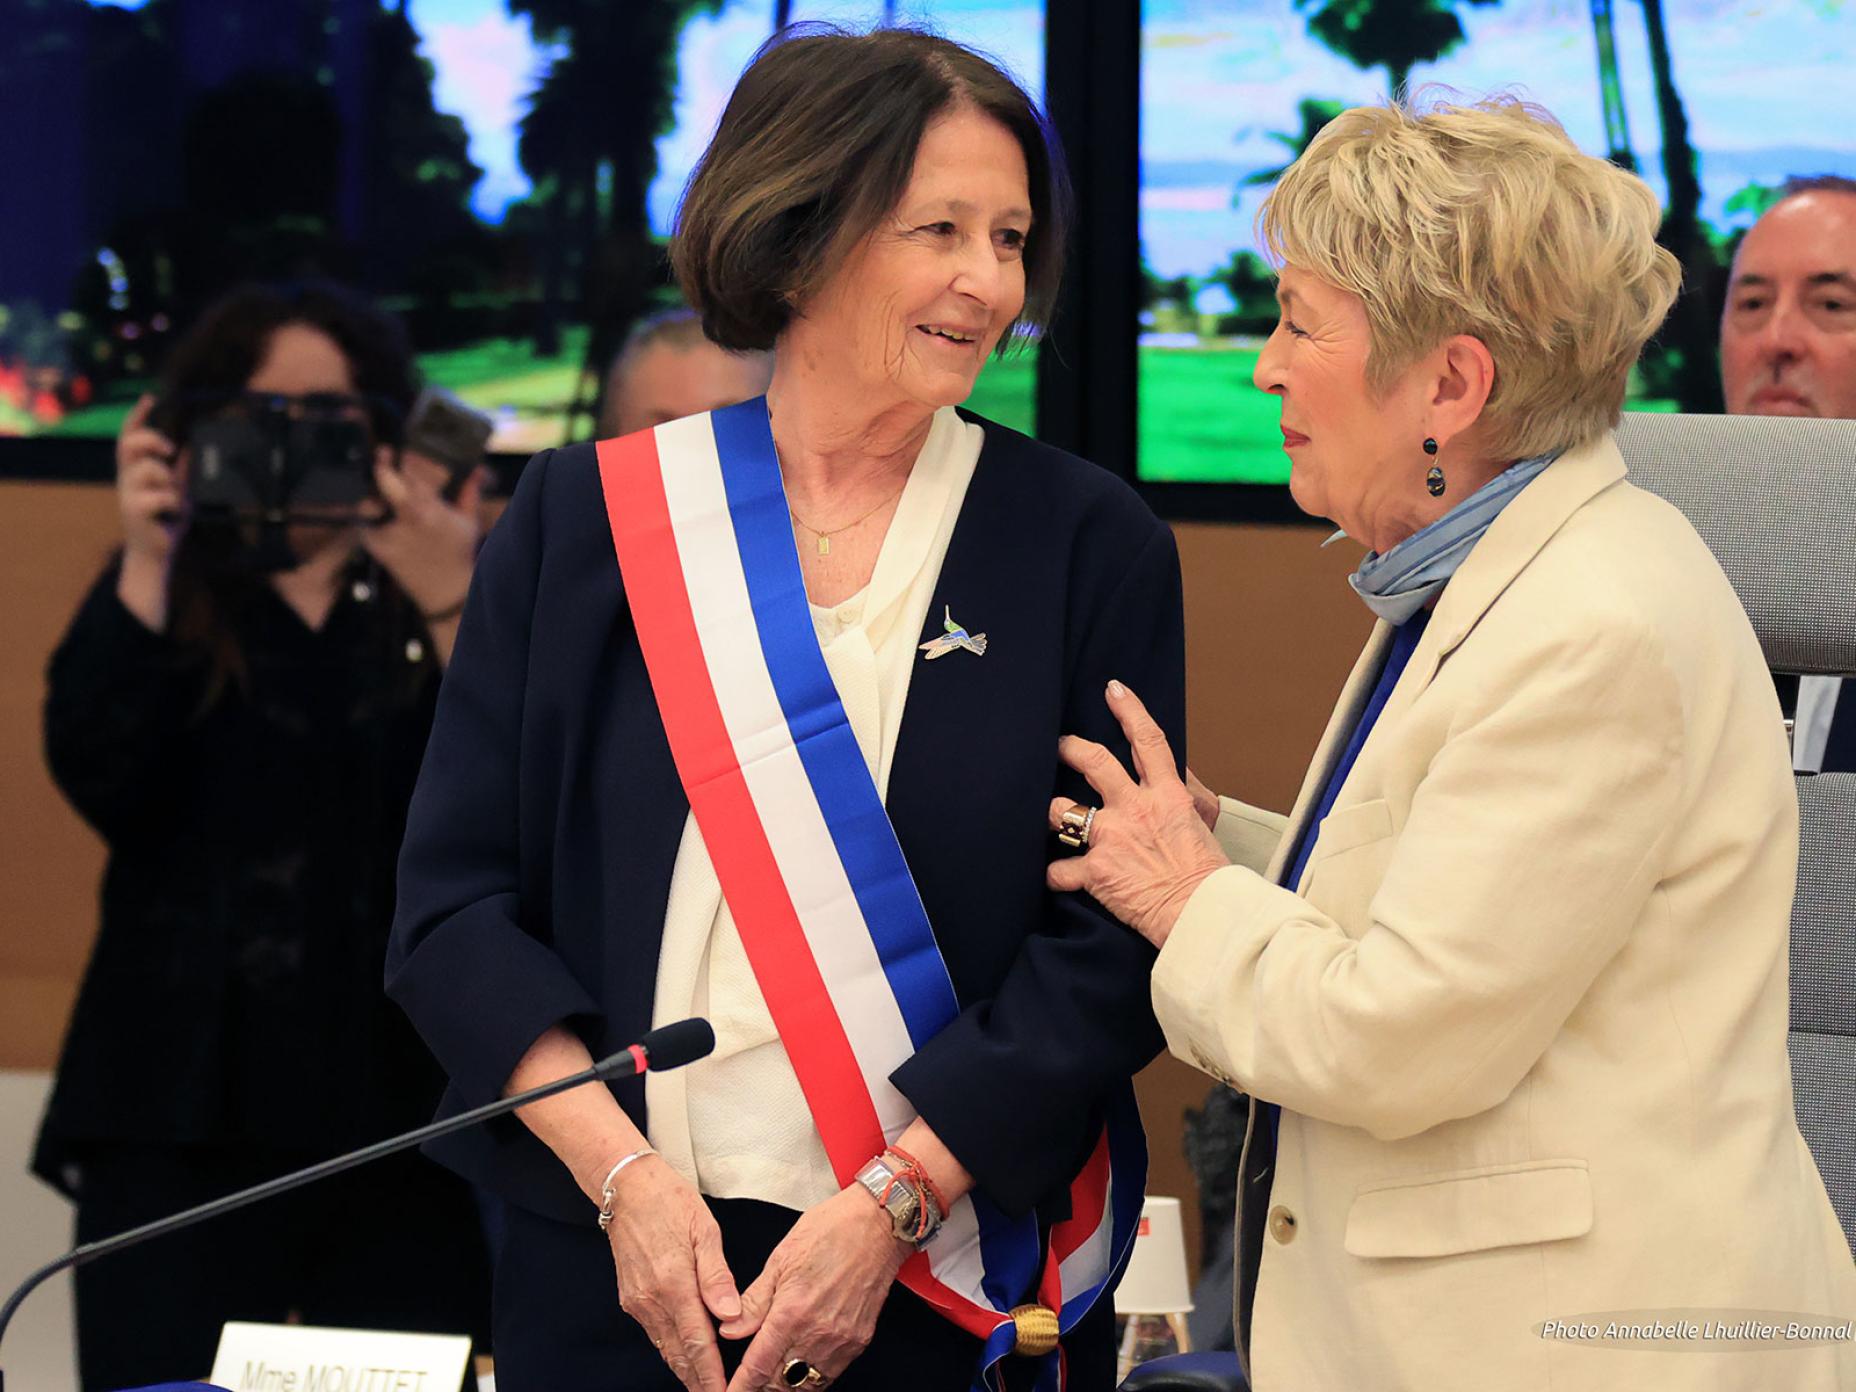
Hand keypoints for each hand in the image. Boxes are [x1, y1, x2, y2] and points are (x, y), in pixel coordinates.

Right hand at [115, 394, 185, 564]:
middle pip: (130, 444)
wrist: (156, 552)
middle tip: (171, 450)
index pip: (129, 437)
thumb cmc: (165, 519)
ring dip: (169, 478)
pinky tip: (174, 511)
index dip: (137, 417)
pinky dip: (174, 501)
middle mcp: (126, 478)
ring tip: (175, 495)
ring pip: (149, 469)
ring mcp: (128, 493)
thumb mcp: (177, 490)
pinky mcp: (134, 510)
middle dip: (152, 439)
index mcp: (135, 470)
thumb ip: (179, 470)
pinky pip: (160, 495)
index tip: (149, 398)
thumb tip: (189, 447)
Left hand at [359, 450, 481, 619]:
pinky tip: (378, 515)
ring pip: (369, 503)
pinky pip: (365, 525)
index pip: (410, 474)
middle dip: (382, 464)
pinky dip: (369, 517)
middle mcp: (407, 519)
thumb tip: (477, 468)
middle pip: (385, 481)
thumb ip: (469, 491)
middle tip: (384, 453)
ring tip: (379, 491)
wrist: (444, 592)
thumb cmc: (457, 554)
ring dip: (373, 494)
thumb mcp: (468, 521)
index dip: (403, 458)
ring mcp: (388, 534)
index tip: (400, 450)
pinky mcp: (377, 547)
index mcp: (430, 510)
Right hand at [604, 1155, 741, 1391]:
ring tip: (706, 1384)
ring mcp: (637, 1302)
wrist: (626, 1188)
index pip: (697, 1343)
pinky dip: (672, 1349)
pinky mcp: (630, 1298)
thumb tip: (730, 1315)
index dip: (711, 1374)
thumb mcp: (704, 1230)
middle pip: (678, 1354)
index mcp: (674, 1284)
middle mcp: (652, 1300)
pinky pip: (655, 1332)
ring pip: (665, 1347)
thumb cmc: (670, 1201)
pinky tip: (686, 1354)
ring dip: (685, 1369)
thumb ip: (717, 1277)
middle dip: (698, 1381)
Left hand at [721, 1186, 909, 1390]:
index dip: (740, 1387)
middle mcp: (817, 1333)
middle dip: (760, 1389)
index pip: (758, 1367)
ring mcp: (841, 1341)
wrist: (878, 1225)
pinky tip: (799, 1368)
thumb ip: (754, 1302)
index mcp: (791, 1312)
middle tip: (747, 1384)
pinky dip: (810, 1377)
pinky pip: (829, 1374)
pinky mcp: (859, 1341)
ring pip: (806, 1385)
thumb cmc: (830, 1231)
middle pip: (781, 1385)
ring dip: (785, 1386)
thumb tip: (730, 1329)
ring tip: (770, 1380)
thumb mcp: (780, 1259)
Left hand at [1047, 681, 1229, 948]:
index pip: (1148, 740)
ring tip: (1046, 815)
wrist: (1201, 914)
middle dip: (1069, 747)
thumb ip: (1186, 789)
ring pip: (1062, 810)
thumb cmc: (1206, 872)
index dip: (1129, 710)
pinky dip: (1054, 874)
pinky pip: (1059, 869)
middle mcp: (1134, 809)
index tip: (1113, 689)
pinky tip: (1053, 875)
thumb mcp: (1205, 821)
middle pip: (1093, 761)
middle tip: (1057, 744)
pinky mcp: (1094, 871)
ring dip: (1050, 812)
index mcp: (1166, 794)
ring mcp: (1111, 838)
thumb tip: (1173, 768)